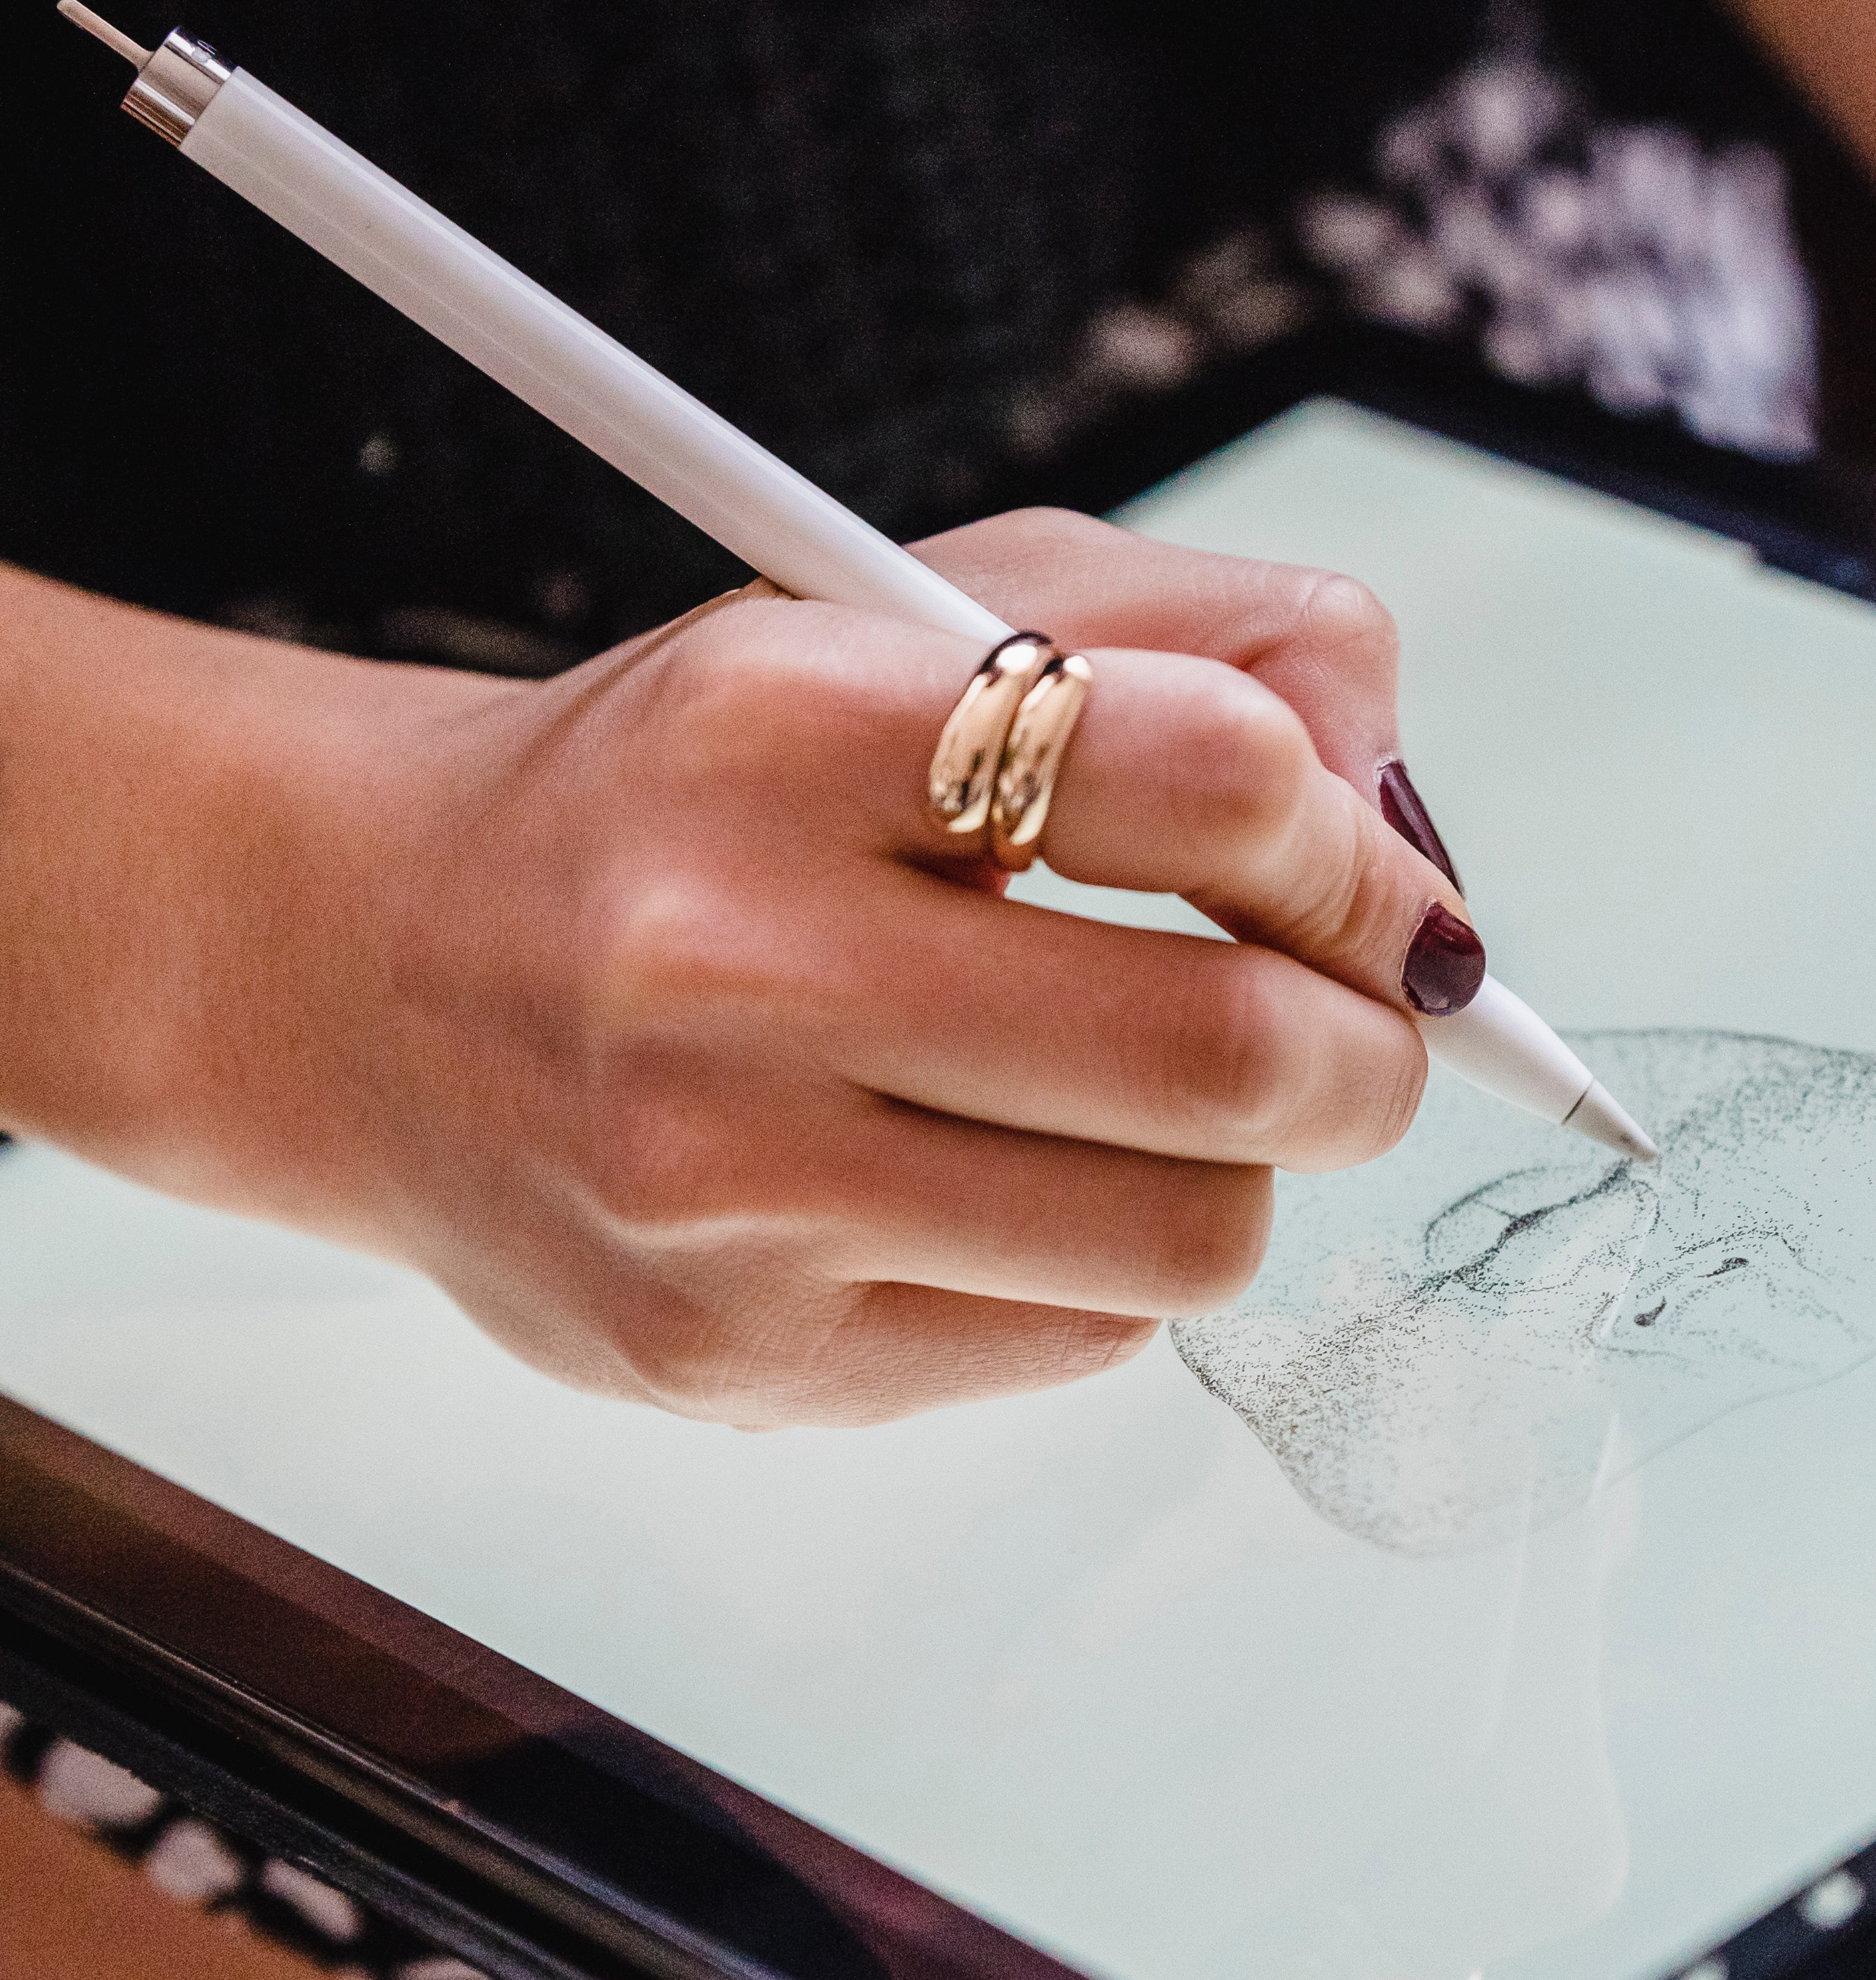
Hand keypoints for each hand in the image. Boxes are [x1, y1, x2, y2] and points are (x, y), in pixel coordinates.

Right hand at [0, 517, 1475, 1423]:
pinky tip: (1006, 1181)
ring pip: (1193, 1234)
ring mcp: (725, 1194)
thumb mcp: (906, 617)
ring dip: (1248, 1167)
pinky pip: (1082, 1340)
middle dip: (1375, 1048)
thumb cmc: (684, 792)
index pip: (1215, 778)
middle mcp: (728, 964)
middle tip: (1360, 1022)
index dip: (1354, 844)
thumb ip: (1196, 640)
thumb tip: (1405, 814)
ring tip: (1166, 1099)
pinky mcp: (738, 1362)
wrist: (367, 969)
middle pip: (1239, 1051)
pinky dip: (1108, 1258)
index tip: (1366, 877)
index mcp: (782, 726)